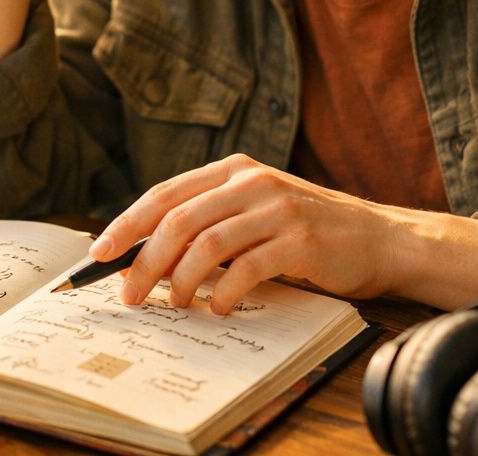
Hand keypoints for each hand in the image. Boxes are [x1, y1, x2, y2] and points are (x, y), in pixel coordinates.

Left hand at [90, 155, 400, 314]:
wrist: (378, 238)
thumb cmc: (306, 232)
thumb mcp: (253, 212)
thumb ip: (208, 224)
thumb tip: (145, 259)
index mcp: (232, 170)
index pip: (164, 194)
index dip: (127, 224)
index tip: (99, 254)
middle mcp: (250, 181)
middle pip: (178, 220)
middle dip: (145, 261)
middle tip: (129, 293)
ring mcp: (276, 207)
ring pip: (206, 243)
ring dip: (181, 280)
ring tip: (175, 303)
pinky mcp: (300, 238)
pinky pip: (247, 268)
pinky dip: (224, 292)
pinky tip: (218, 308)